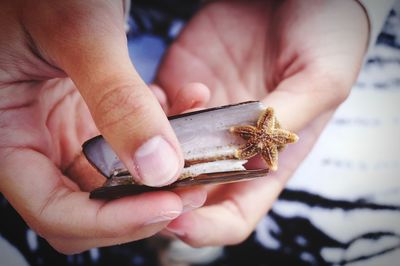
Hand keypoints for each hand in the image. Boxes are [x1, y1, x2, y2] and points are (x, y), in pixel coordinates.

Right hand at [0, 0, 205, 252]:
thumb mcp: (80, 35)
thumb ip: (117, 101)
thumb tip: (158, 166)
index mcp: (8, 136)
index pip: (54, 210)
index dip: (110, 221)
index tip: (164, 205)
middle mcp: (37, 145)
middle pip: (88, 210)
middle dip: (141, 208)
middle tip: (189, 191)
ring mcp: (67, 135)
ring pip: (117, 184)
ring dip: (160, 177)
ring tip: (198, 158)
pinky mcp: (94, 120)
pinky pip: (133, 147)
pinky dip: (162, 138)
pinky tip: (186, 110)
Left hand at [156, 0, 367, 245]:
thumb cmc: (324, 38)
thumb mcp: (320, 79)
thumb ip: (285, 119)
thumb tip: (248, 157)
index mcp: (267, 159)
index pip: (234, 215)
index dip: (207, 228)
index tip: (178, 223)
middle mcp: (229, 147)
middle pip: (188, 193)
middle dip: (165, 195)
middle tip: (150, 179)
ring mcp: (201, 119)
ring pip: (160, 156)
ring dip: (149, 152)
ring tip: (155, 128)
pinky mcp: (181, 87)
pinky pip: (149, 112)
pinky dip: (146, 111)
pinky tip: (163, 92)